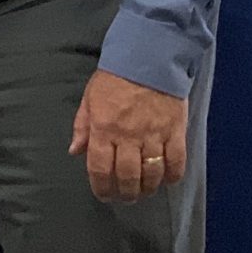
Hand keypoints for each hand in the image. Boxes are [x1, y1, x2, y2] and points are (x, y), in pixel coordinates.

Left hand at [68, 69, 187, 202]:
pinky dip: (172, 176)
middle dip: (125, 194)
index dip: (101, 188)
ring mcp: (153, 135)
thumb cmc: (115, 76)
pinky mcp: (175, 131)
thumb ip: (82, 126)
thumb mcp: (90, 97)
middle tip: (125, 197)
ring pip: (151, 174)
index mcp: (103, 128)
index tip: (104, 195)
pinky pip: (176, 162)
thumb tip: (75, 151)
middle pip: (127, 177)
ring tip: (144, 190)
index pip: (100, 169)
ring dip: (147, 188)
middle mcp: (128, 136)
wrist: (149, 55)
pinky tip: (167, 179)